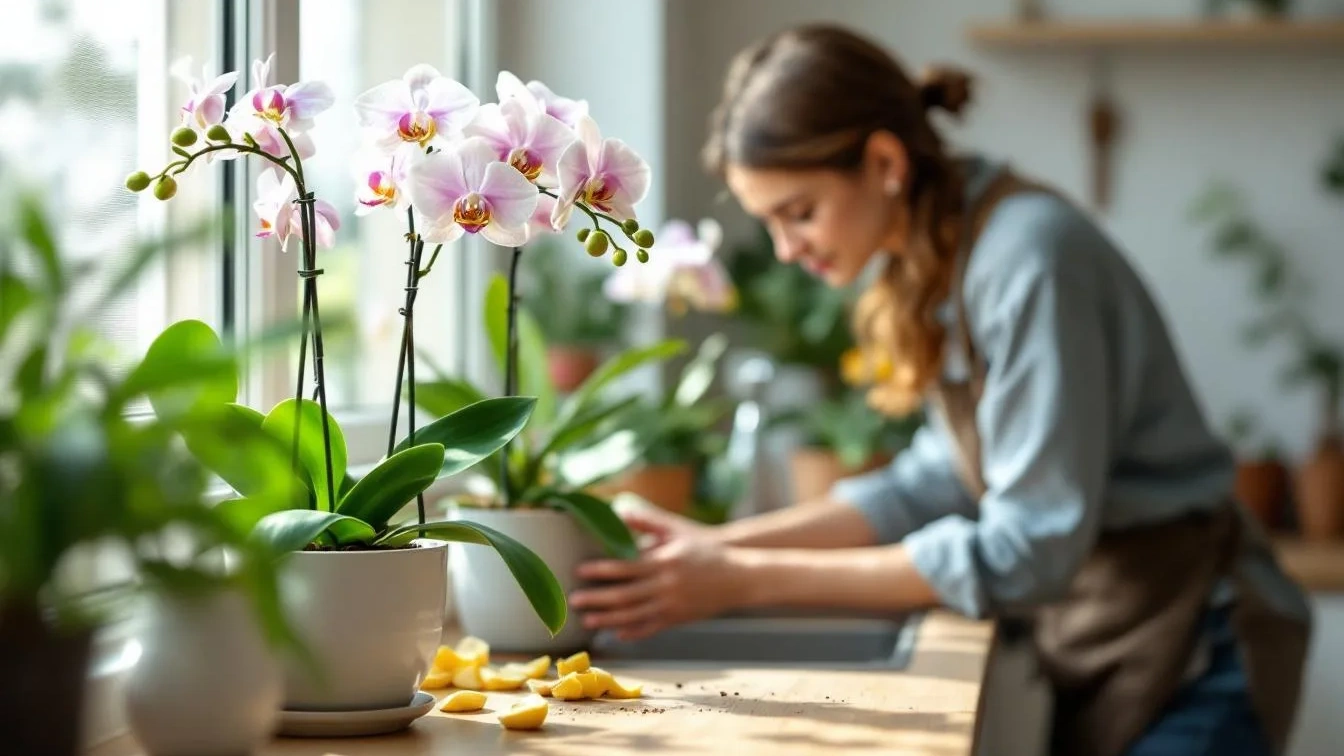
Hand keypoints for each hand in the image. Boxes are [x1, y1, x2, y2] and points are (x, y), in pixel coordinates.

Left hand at [570, 507, 748, 640]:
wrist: (738, 574)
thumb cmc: (704, 547)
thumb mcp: (677, 530)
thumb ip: (648, 520)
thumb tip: (620, 509)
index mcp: (664, 562)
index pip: (626, 567)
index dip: (602, 570)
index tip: (580, 571)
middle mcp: (666, 586)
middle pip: (625, 595)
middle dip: (597, 599)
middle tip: (574, 600)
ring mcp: (672, 605)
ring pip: (634, 616)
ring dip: (608, 619)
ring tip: (588, 621)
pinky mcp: (679, 618)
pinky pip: (652, 628)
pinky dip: (633, 632)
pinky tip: (617, 633)